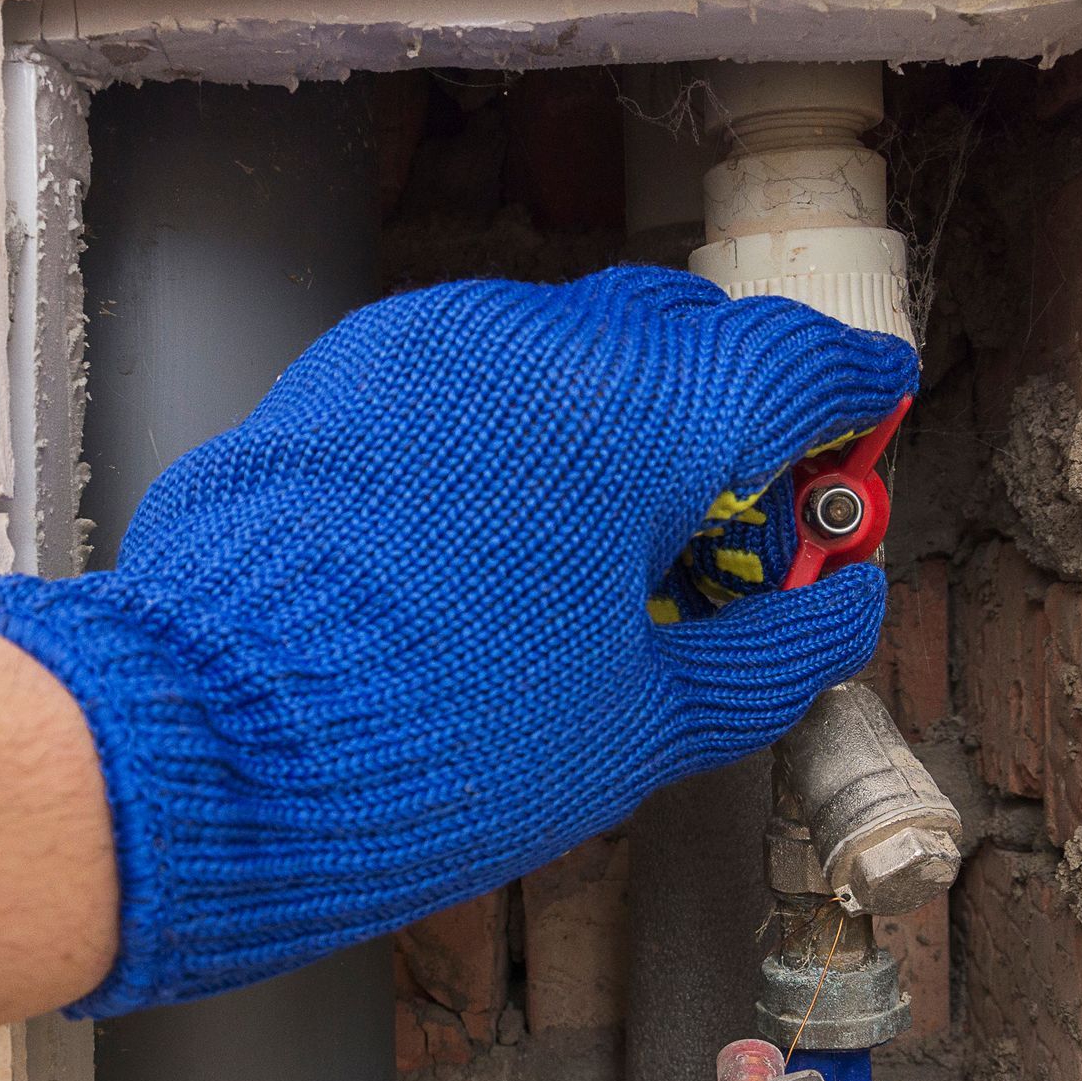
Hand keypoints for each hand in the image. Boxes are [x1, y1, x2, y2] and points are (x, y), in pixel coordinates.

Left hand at [0, 266, 916, 1013]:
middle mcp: (530, 340)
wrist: (213, 749)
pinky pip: (475, 367)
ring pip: (572, 339)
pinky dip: (525, 421)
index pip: (790, 358)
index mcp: (633, 413)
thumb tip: (847, 604)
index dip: (850, 396)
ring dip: (625, 411)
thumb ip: (770, 650)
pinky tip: (505, 529)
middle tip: (743, 522)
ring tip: (612, 541)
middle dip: (736, 407)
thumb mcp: (643, 722)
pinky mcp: (344, 371)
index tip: (868, 427)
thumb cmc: (440, 748)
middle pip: (685, 331)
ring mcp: (425, 342)